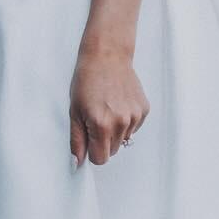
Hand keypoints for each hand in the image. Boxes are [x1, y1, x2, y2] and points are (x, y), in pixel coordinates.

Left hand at [69, 44, 148, 167]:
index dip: (92, 150)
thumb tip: (77, 163)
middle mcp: (121, 123)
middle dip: (102, 140)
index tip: (88, 137)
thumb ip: (77, 140)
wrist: (106, 56)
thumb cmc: (87, 80)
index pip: (100, 159)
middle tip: (95, 117)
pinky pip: (133, 127)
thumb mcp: (74, 110)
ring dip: (115, 130)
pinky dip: (125, 121)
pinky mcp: (143, 110)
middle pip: (112, 151)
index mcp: (101, 124)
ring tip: (107, 107)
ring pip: (123, 140)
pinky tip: (118, 103)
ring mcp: (135, 116)